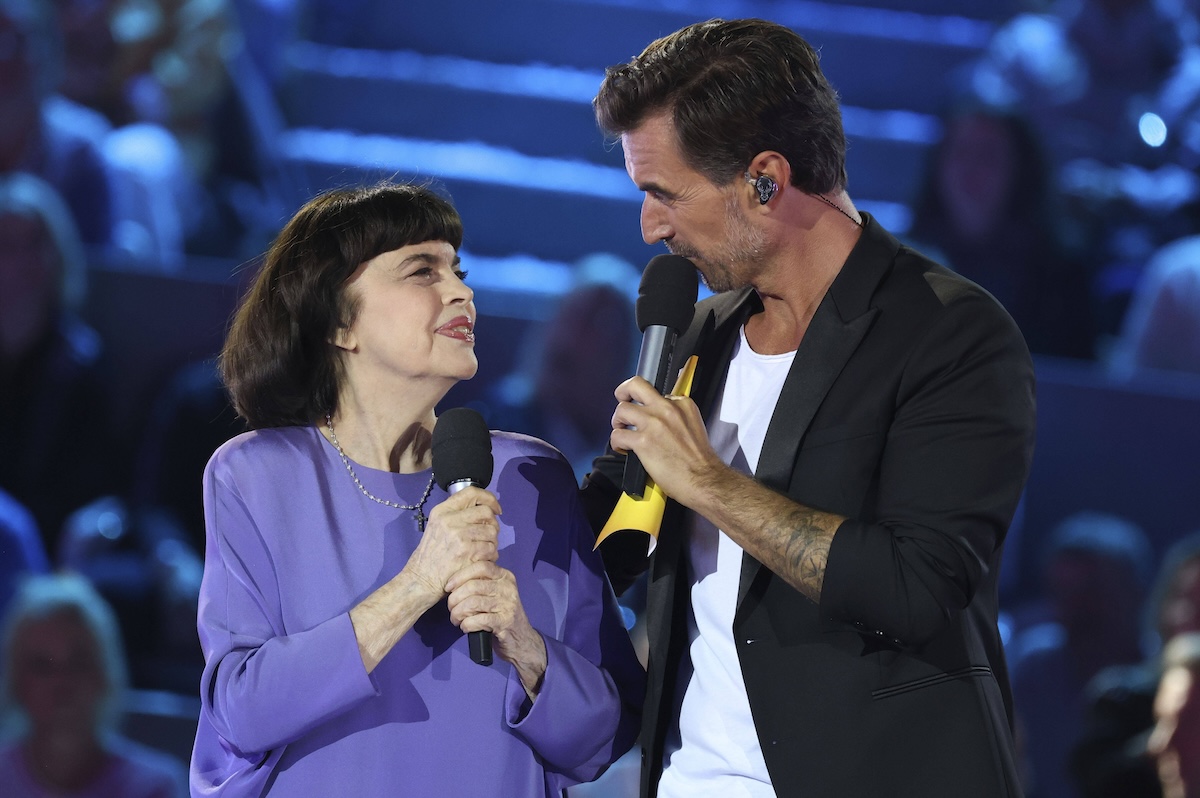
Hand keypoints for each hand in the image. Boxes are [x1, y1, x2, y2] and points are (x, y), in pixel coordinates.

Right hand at [402, 486, 500, 605]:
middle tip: (488, 536)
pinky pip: (491, 548)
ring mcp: (459, 535)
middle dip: (492, 524)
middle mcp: (450, 519)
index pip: (471, 492)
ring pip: (492, 531)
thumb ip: (457, 515)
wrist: (422, 579)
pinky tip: (483, 560)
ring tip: (484, 550)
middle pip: (486, 512)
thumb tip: (486, 510)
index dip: (489, 498)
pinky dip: (491, 555)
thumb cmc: (432, 555)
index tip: (496, 509)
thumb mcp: (437, 526)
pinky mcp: (467, 551)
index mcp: (442, 511)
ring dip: (492, 542)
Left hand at [446, 562, 546, 697]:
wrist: (521, 640)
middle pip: (473, 586)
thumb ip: (480, 583)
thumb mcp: (494, 594)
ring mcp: (508, 605)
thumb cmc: (501, 615)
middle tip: (451, 609)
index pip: (480, 566)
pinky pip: (478, 620)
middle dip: (455, 598)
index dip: (460, 575)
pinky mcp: (505, 622)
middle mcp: (508, 587)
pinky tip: (465, 627)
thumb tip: (453, 581)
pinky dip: (466, 624)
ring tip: (456, 620)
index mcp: (504, 576)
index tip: (448, 587)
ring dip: (458, 613)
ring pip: (473, 603)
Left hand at [609, 376, 724, 506]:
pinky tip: (623, 449)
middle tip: (621, 400)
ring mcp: (654, 423)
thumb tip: (659, 421)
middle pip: (635, 386)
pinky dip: (616, 443)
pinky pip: (618, 435)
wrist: (704, 479)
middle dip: (624, 391)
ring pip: (622, 409)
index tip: (646, 414)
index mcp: (682, 404)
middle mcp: (667, 408)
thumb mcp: (694, 426)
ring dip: (618, 422)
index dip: (648, 405)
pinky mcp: (643, 441)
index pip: (657, 393)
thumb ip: (676, 417)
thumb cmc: (700, 460)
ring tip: (622, 432)